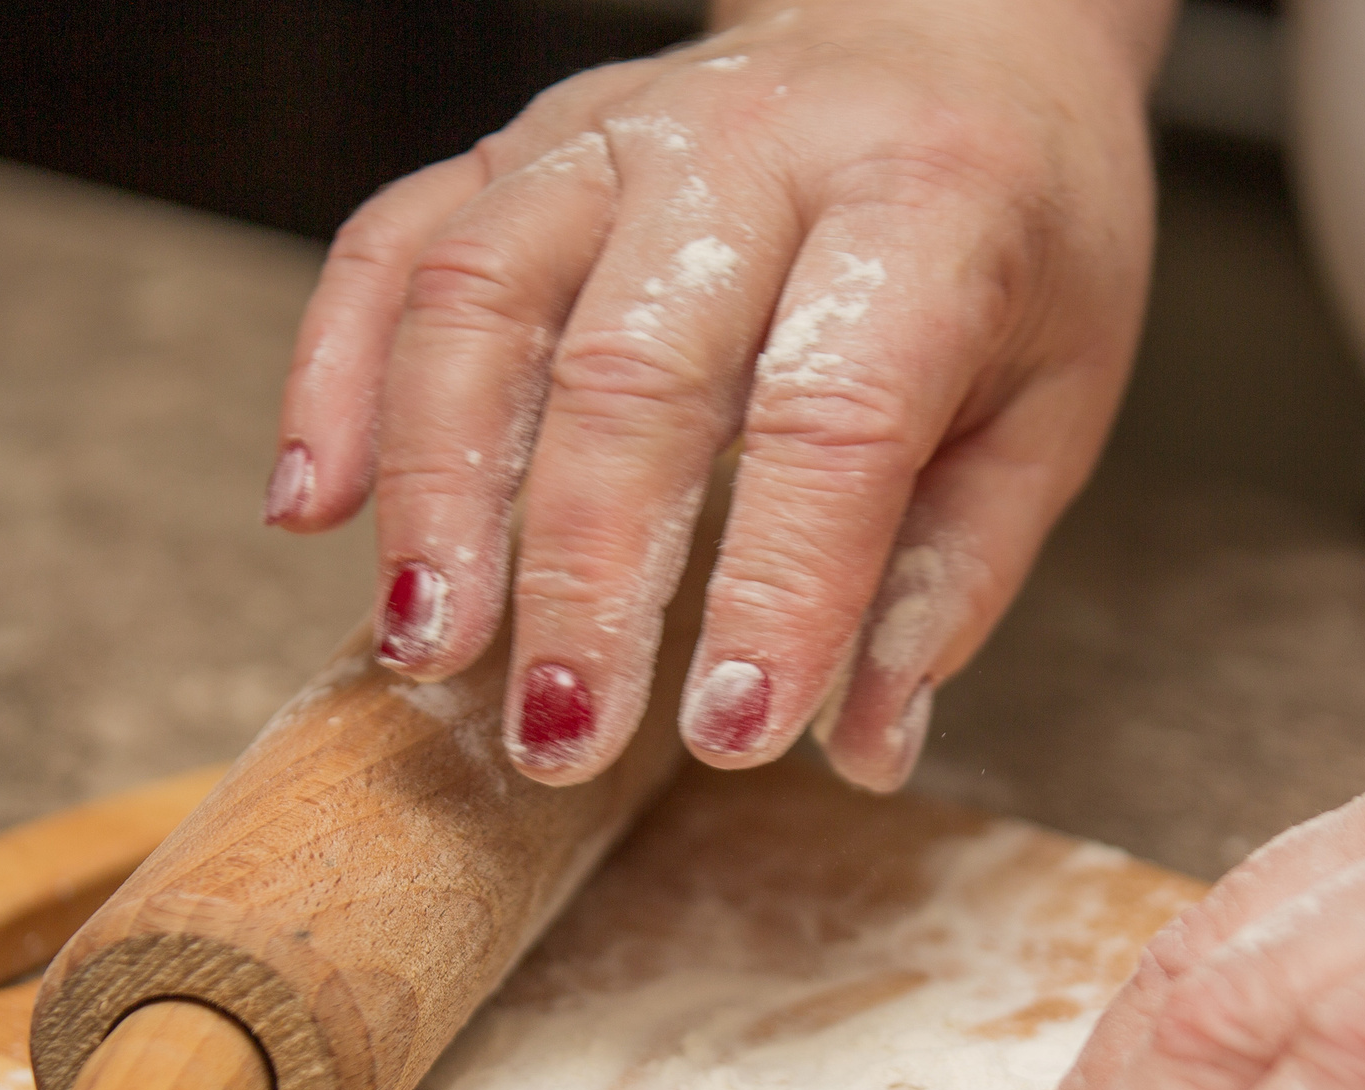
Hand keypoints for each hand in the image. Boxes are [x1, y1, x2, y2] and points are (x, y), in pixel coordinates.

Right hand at [269, 0, 1168, 789]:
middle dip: (582, 571)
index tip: (731, 732)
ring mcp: (616, 130)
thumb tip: (865, 742)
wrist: (951, 33)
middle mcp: (754, 145)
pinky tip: (316, 505)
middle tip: (556, 734)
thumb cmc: (1008, 237)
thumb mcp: (1048, 400)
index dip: (781, 583)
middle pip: (633, 366)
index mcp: (927, 204)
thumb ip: (954, 572)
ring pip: (482, 295)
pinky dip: (336, 372)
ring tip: (423, 644)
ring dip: (436, 484)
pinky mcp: (519, 141)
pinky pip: (394, 241)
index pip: (837, 412)